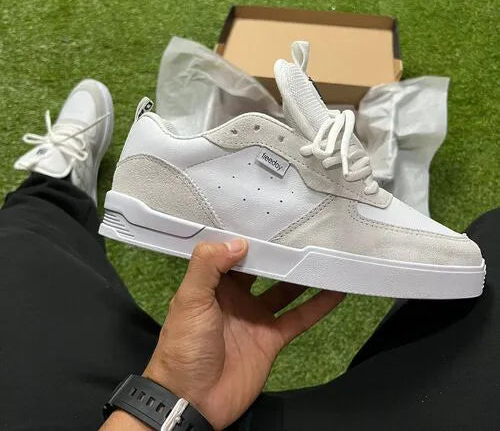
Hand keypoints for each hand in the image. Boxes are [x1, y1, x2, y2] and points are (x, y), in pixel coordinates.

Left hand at [143, 239, 344, 429]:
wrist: (193, 400)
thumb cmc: (184, 346)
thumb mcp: (189, 299)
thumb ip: (207, 266)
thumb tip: (238, 242)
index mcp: (212, 284)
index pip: (232, 254)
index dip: (248, 238)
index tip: (268, 220)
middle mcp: (236, 297)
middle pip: (262, 270)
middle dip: (278, 254)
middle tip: (302, 232)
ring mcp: (255, 318)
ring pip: (284, 291)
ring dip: (302, 277)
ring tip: (323, 255)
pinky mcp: (272, 339)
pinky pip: (299, 318)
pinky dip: (318, 306)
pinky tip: (336, 291)